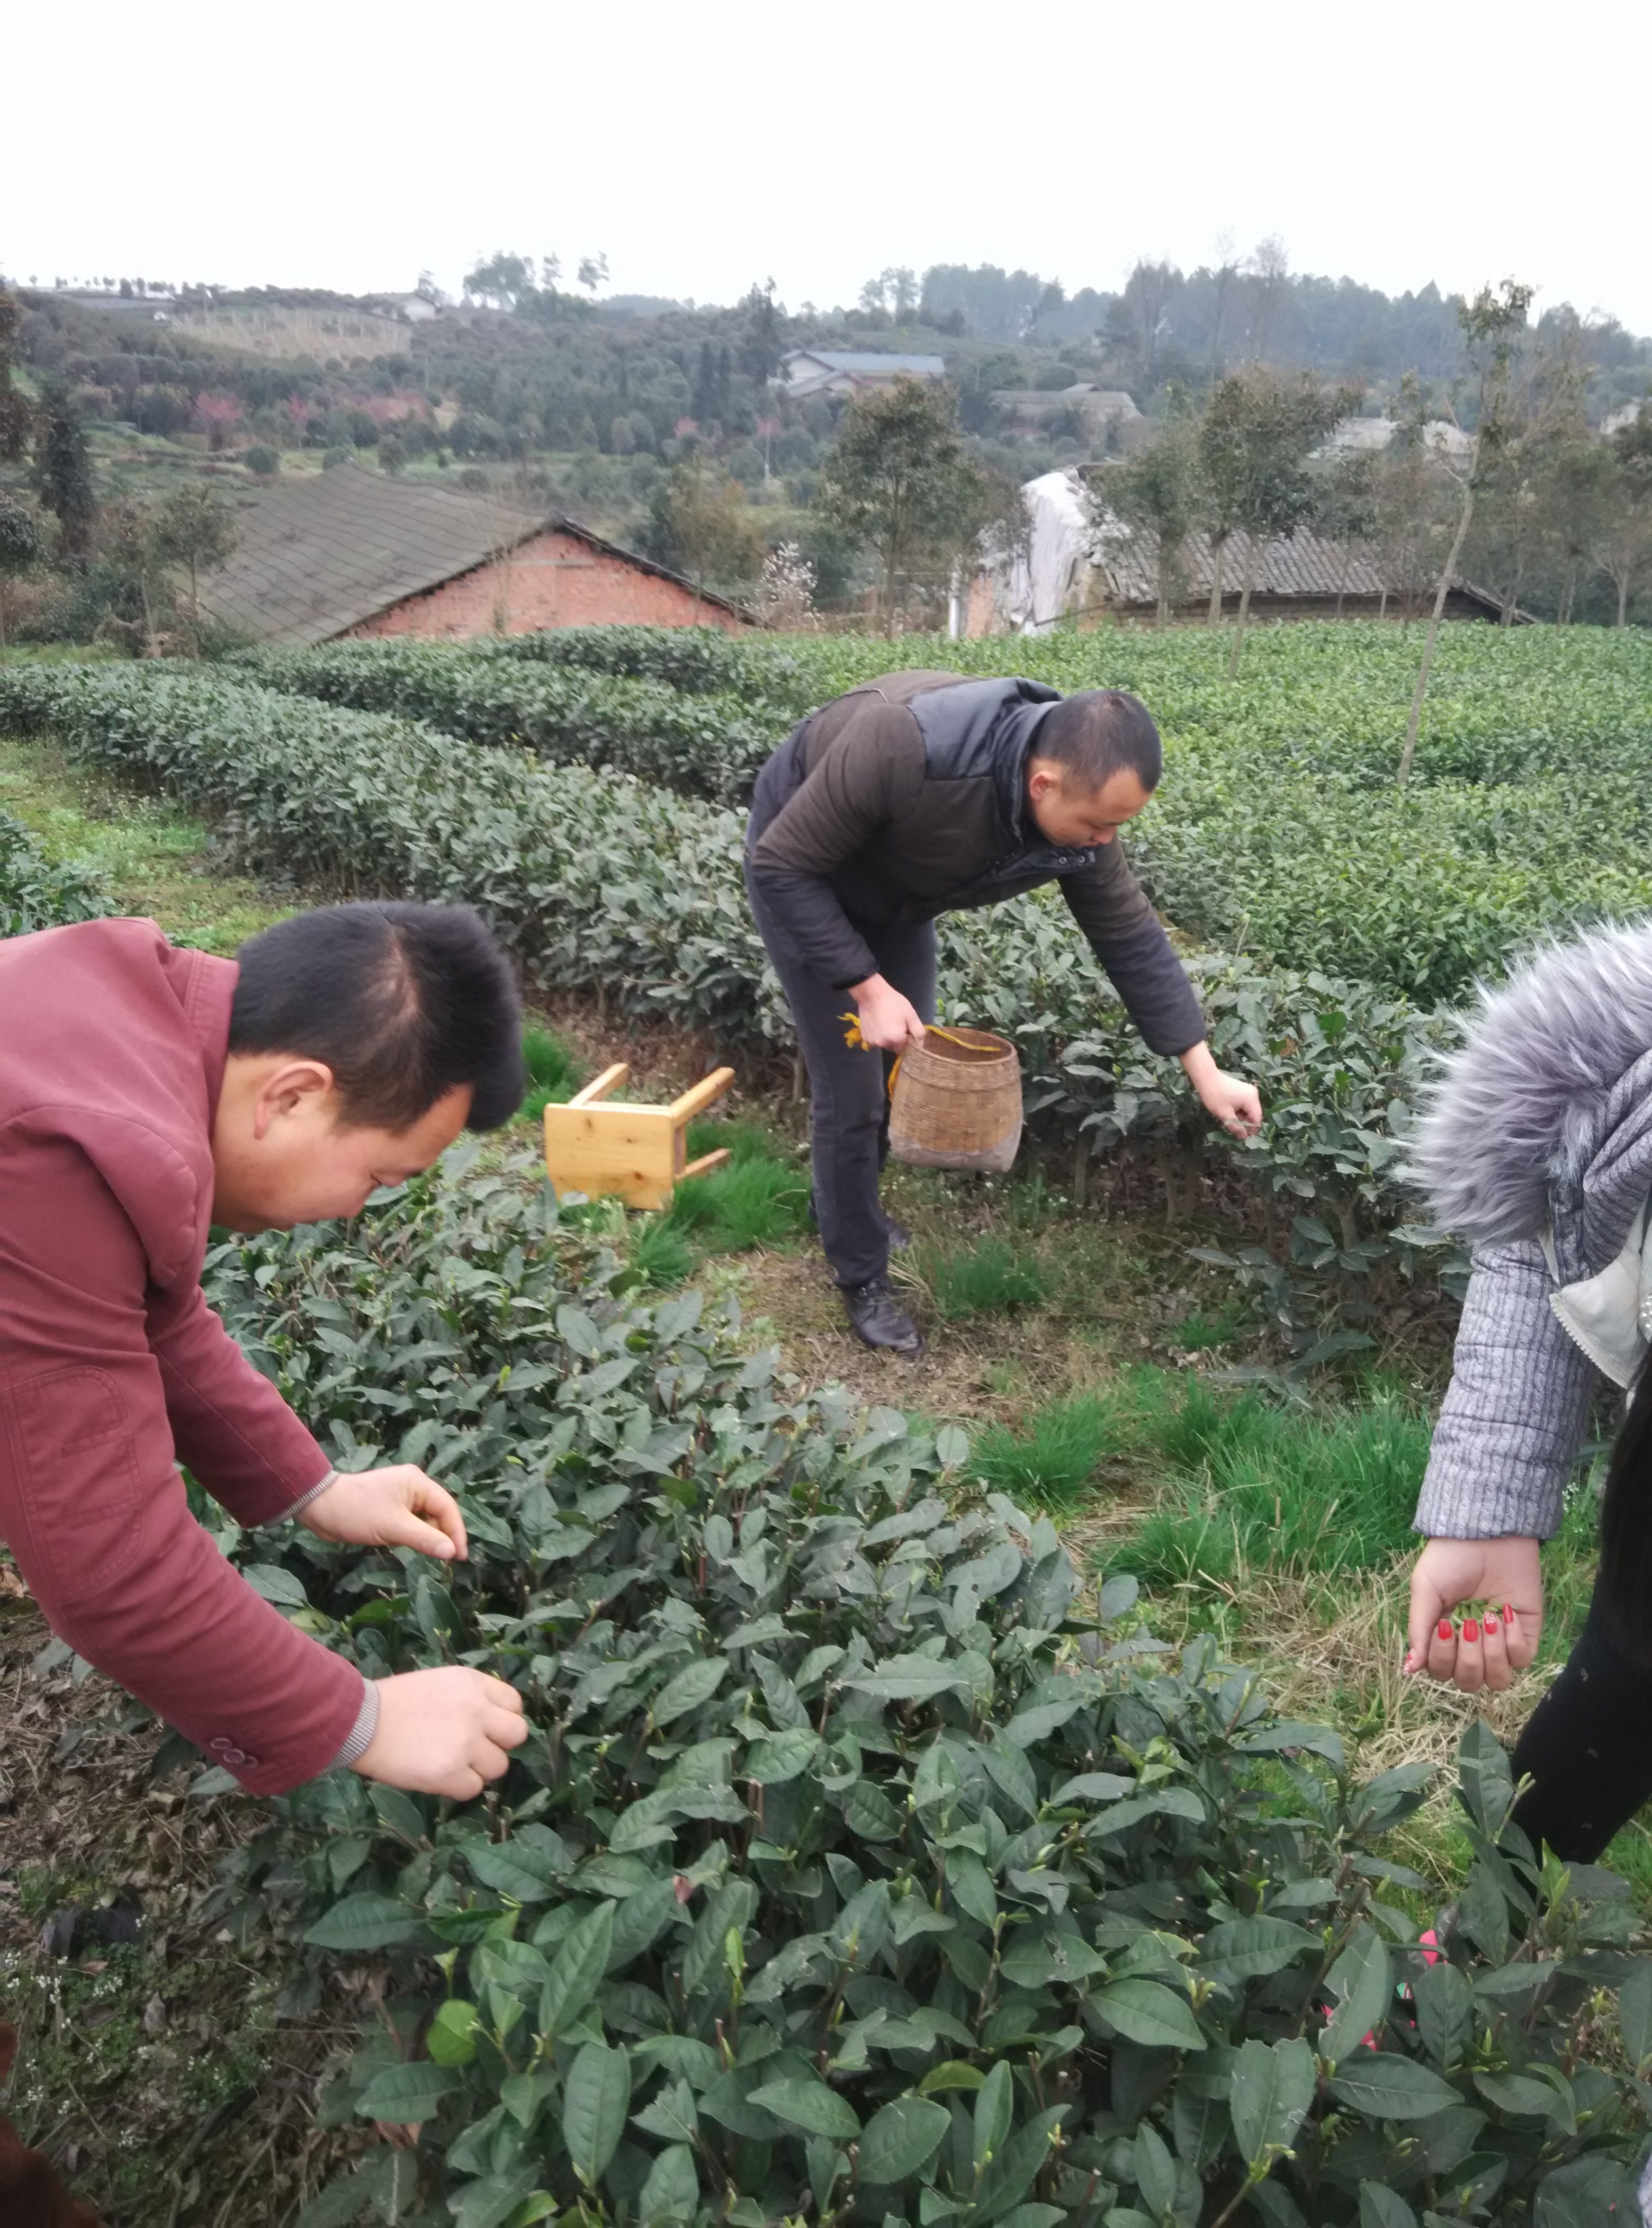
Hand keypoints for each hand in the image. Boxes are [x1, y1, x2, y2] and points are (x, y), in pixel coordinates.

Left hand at [300, 1465, 466, 1562]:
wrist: (319, 1507)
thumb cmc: (357, 1512)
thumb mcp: (394, 1528)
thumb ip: (425, 1539)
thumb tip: (452, 1552)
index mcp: (417, 1483)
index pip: (447, 1507)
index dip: (456, 1532)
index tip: (459, 1557)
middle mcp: (413, 1486)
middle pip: (438, 1513)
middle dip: (440, 1536)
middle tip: (443, 1561)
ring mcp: (400, 1497)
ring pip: (424, 1520)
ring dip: (424, 1537)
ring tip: (423, 1555)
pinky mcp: (389, 1508)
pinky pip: (409, 1523)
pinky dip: (410, 1535)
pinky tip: (403, 1546)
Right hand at [353, 1666, 527, 1798]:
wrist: (360, 1722)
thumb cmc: (395, 1702)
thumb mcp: (441, 1683)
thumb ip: (471, 1698)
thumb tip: (492, 1721)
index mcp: (473, 1684)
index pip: (515, 1704)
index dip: (502, 1719)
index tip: (486, 1728)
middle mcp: (477, 1711)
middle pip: (517, 1734)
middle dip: (500, 1745)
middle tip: (475, 1750)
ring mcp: (466, 1743)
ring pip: (499, 1766)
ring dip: (479, 1769)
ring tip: (451, 1764)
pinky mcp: (451, 1773)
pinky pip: (474, 1789)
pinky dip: (459, 1787)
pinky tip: (439, 1777)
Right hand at [850, 973, 927, 1053]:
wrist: (871, 994)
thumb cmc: (894, 1003)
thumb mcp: (911, 1015)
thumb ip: (919, 1033)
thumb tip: (920, 1046)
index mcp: (896, 1040)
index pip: (905, 1049)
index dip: (906, 1040)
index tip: (905, 1029)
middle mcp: (883, 1044)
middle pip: (893, 1047)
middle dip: (896, 1040)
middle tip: (895, 1024)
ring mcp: (872, 1042)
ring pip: (883, 1044)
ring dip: (886, 1038)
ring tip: (886, 1023)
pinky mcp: (864, 1037)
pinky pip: (874, 1040)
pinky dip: (877, 1035)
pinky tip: (877, 1023)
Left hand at [1180, 1041, 1261, 1139]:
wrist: (1206, 1078)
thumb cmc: (1215, 1096)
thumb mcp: (1225, 1114)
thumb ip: (1236, 1127)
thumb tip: (1244, 1137)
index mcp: (1252, 1099)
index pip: (1257, 1119)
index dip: (1251, 1130)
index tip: (1242, 1138)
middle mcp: (1254, 1095)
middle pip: (1254, 1115)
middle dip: (1245, 1124)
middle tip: (1234, 1131)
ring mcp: (1249, 1092)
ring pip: (1248, 1111)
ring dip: (1241, 1118)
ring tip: (1229, 1121)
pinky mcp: (1243, 1091)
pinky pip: (1245, 1105)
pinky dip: (1239, 1111)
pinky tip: (1229, 1114)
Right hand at [1405, 1535, 1543, 1692]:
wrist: (1486, 1535)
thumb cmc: (1450, 1559)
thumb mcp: (1425, 1589)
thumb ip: (1418, 1629)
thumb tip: (1409, 1669)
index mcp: (1443, 1638)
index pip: (1441, 1673)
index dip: (1443, 1658)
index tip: (1445, 1624)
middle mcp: (1471, 1647)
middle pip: (1469, 1681)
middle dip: (1468, 1655)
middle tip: (1469, 1620)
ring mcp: (1500, 1643)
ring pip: (1498, 1679)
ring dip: (1492, 1652)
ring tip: (1488, 1618)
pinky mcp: (1526, 1634)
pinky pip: (1522, 1660)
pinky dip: (1513, 1640)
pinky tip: (1506, 1612)